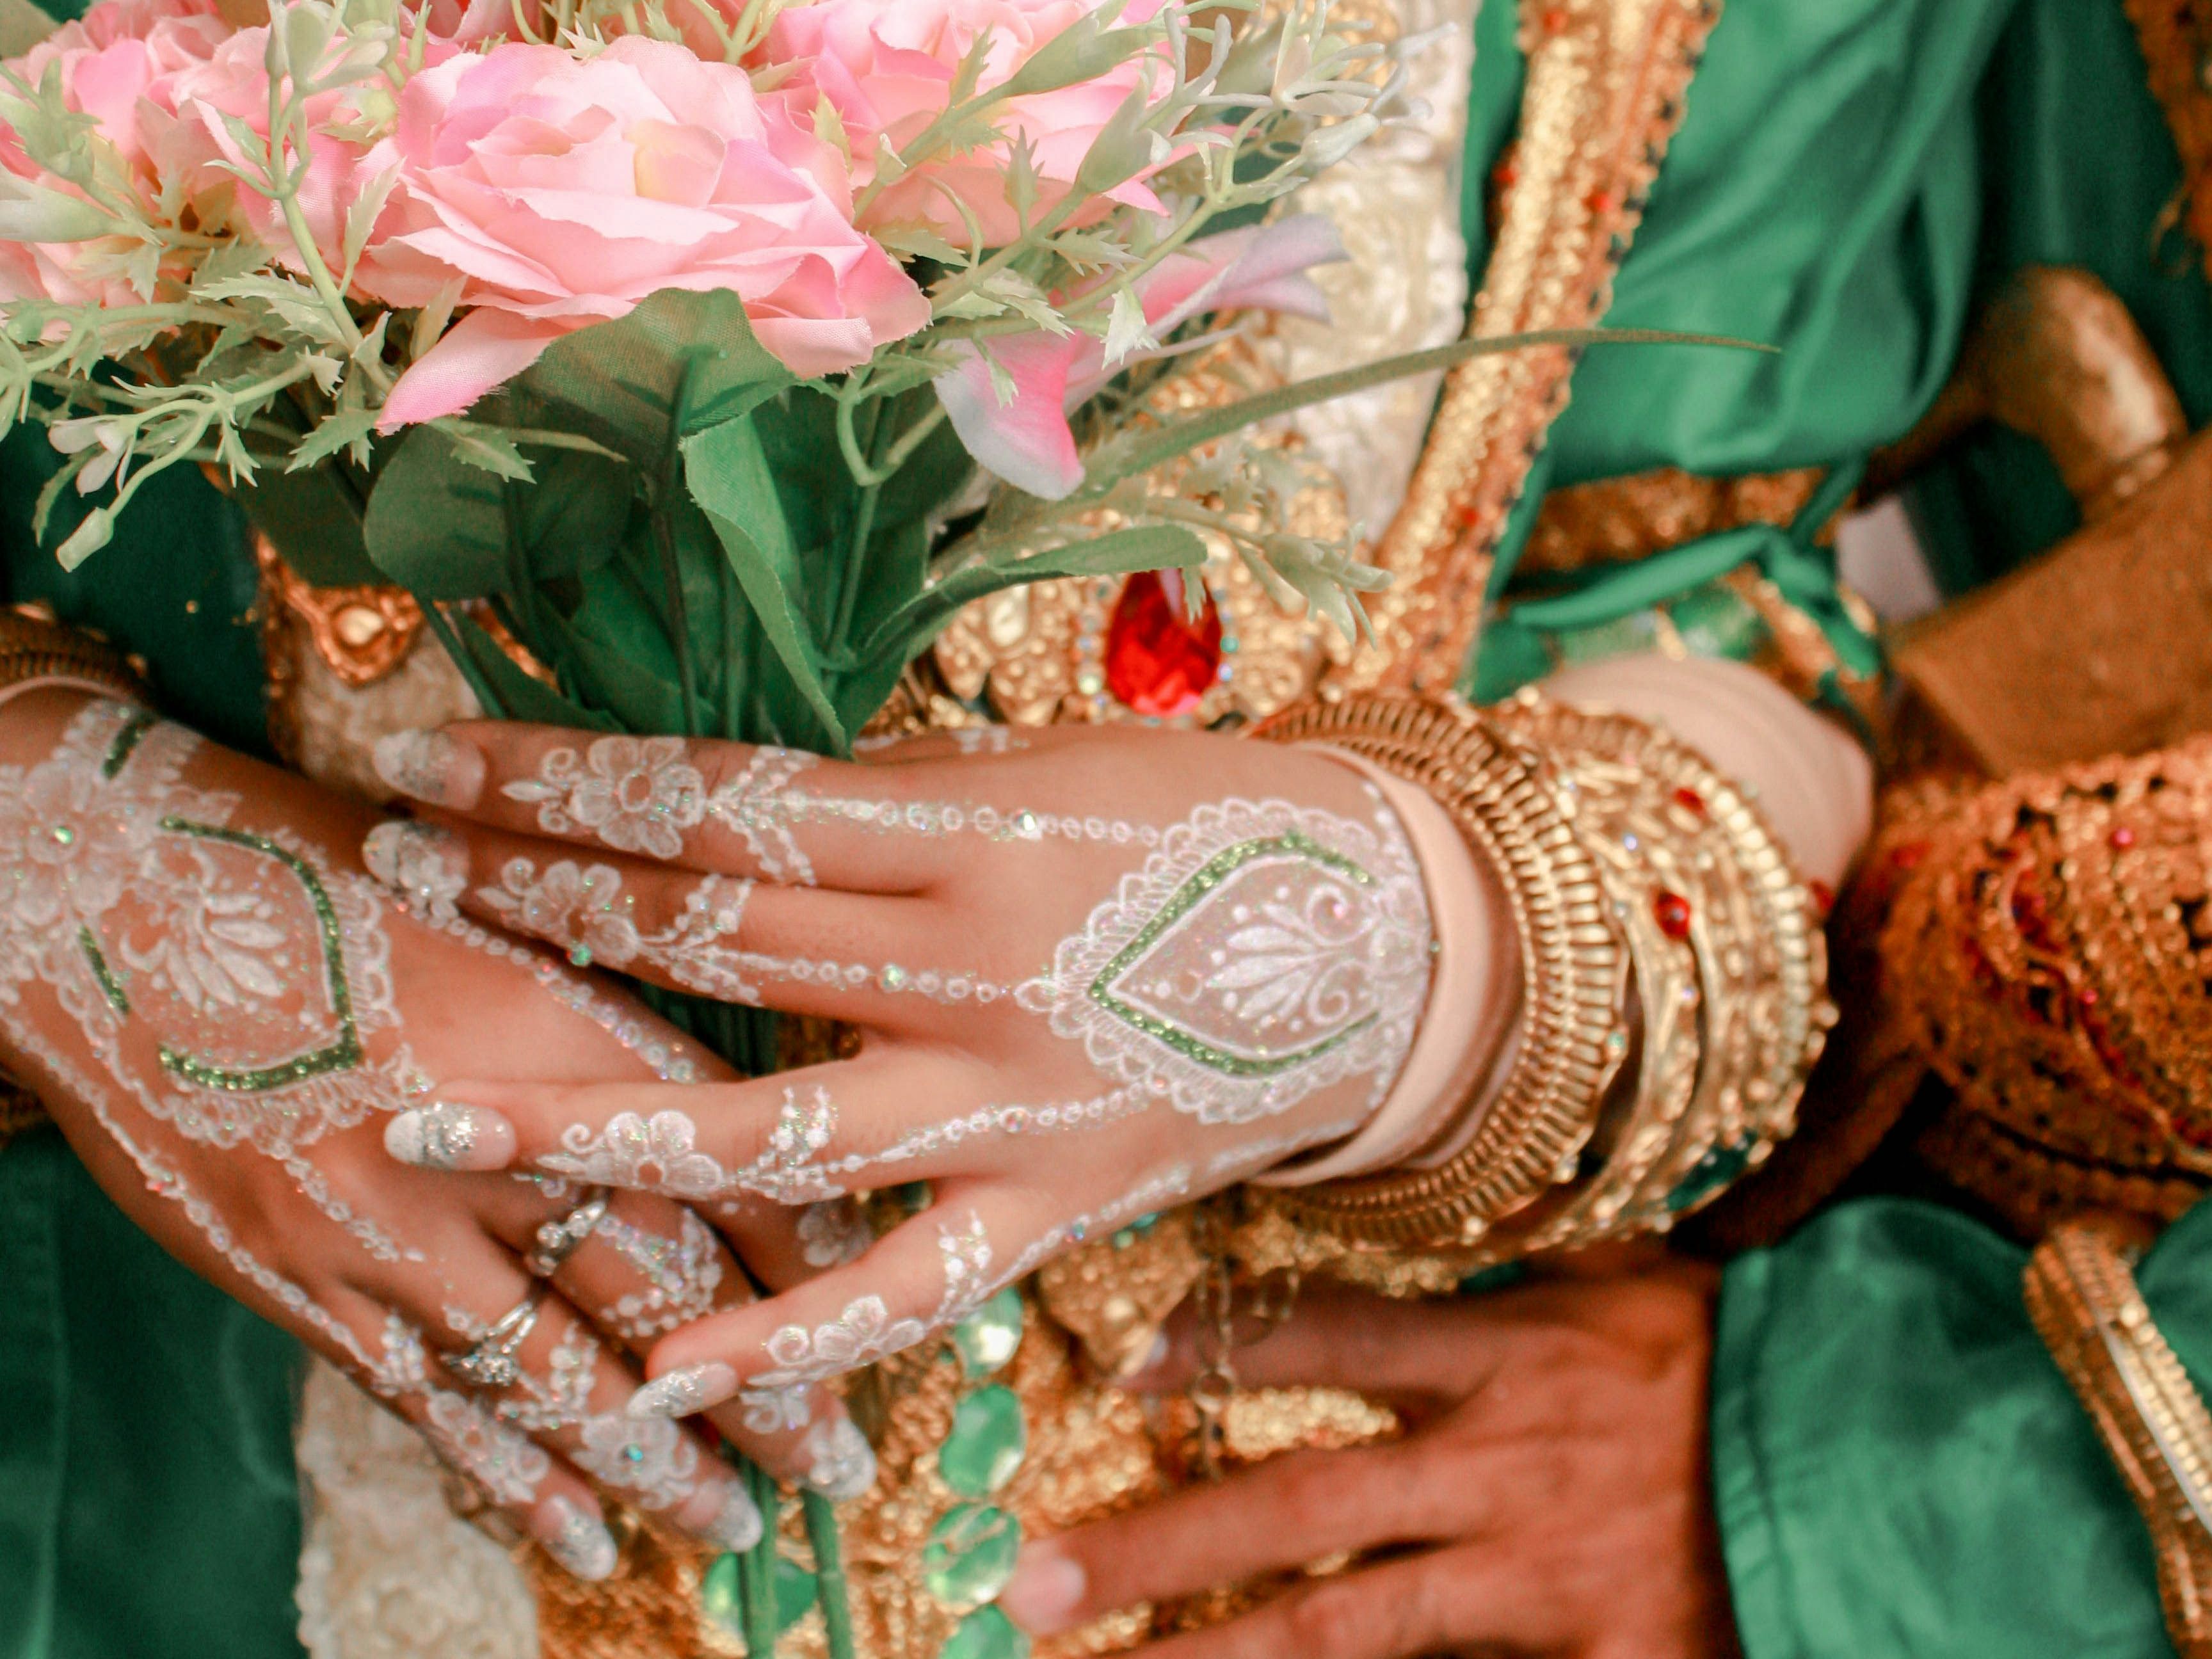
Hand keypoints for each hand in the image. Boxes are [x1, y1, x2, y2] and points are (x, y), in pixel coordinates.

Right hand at [0, 691, 867, 1580]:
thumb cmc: (342, 884)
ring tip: (730, 1522)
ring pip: (563, 1378)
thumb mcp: (516, 924)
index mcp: (580, 1042)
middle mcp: (508, 1144)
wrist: (131, 898)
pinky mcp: (314, 1281)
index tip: (880, 1315)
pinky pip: (438, 1407)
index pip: (739, 1173)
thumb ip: (623, 1026)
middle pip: (670, 1298)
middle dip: (763, 1391)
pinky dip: (513, 1484)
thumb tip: (745, 1102)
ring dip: (656, 1462)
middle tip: (835, 1465)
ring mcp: (404, 1227)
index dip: (815, 1259)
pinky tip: (577, 1540)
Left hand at [362, 718, 1441, 1419]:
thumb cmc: (1212, 825)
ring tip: (439, 1116)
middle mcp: (978, 965)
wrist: (1389, 945)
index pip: (726, 803)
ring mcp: (1011, 1102)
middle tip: (400, 866)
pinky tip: (666, 1376)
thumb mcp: (1054, 769)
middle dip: (541, 893)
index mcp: (975, 831)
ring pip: (775, 1123)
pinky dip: (794, 1339)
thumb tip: (734, 811)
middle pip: (719, 936)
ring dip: (598, 1122)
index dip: (567, 778)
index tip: (438, 754)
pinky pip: (909, 1290)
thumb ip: (895, 799)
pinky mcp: (1054, 1208)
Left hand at [998, 1257, 1735, 1658]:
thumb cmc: (1744, 1359)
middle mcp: (1506, 1462)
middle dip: (1162, 1545)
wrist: (1894, 1460)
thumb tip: (1389, 1257)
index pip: (1332, 1340)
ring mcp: (1546, 1572)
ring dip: (1219, 1654)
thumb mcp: (1628, 1286)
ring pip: (1351, 1625)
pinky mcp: (1604, 1654)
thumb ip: (1507, 1286)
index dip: (1222, 1351)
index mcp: (1512, 1353)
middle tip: (1034, 1578)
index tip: (1122, 1366)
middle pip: (1301, 1503)